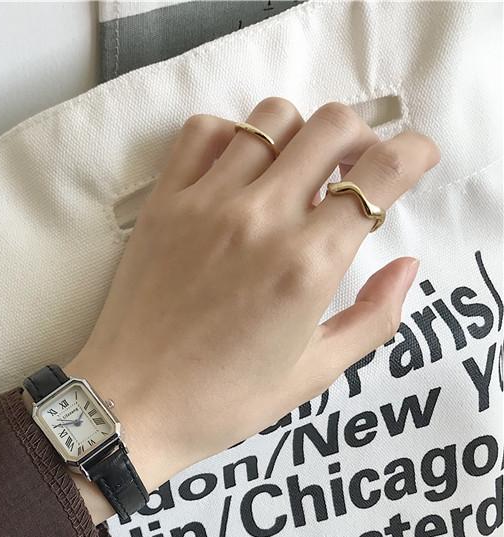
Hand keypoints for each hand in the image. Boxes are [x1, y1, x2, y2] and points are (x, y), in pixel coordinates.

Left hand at [64, 98, 439, 522]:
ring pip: (273, 118)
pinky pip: (203, 131)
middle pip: (334, 126)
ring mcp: (207, 203)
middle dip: (361, 139)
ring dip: (300, 136)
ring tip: (293, 175)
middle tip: (353, 174)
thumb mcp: (313, 374)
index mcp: (309, 264)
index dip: (416, 155)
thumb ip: (372, 317)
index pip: (383, 173)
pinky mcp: (164, 203)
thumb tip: (406, 266)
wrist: (131, 405)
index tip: (416, 161)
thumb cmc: (223, 400)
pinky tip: (235, 171)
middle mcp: (263, 219)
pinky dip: (232, 135)